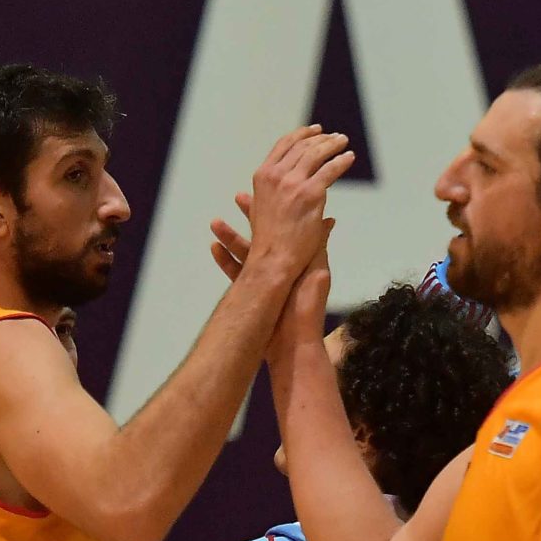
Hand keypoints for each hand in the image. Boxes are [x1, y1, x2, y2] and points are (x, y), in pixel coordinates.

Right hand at [211, 197, 332, 356]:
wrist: (293, 346)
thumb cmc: (307, 311)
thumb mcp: (316, 273)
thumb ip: (317, 247)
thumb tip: (328, 220)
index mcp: (298, 261)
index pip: (288, 228)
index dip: (280, 210)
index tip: (272, 194)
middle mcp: (282, 269)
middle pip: (264, 236)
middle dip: (251, 217)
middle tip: (238, 196)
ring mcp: (266, 282)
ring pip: (245, 253)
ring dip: (230, 237)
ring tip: (215, 222)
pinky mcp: (252, 296)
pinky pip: (236, 274)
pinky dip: (224, 261)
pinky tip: (213, 247)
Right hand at [236, 125, 352, 280]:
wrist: (273, 259)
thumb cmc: (268, 242)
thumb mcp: (259, 212)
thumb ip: (266, 198)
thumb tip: (257, 196)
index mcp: (262, 176)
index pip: (283, 146)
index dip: (300, 135)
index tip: (314, 131)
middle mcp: (276, 175)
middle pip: (302, 147)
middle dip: (320, 139)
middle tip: (334, 137)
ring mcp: (293, 183)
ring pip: (316, 154)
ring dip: (332, 145)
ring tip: (343, 142)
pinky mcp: (311, 193)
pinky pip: (330, 171)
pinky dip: (341, 161)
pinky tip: (349, 158)